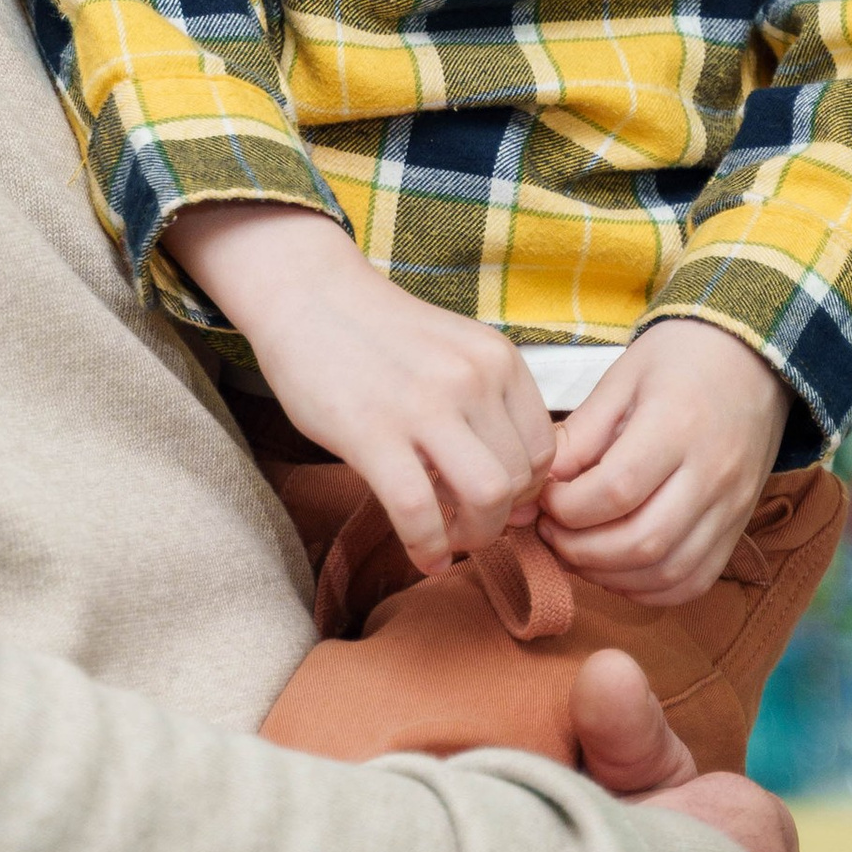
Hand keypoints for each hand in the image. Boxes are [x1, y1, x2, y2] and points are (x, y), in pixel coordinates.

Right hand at [170, 205, 552, 569]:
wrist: (306, 296)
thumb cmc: (378, 336)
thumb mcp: (453, 354)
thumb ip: (487, 410)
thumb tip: (517, 499)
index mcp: (497, 359)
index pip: (545, 451)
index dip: (526, 491)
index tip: (498, 504)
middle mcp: (472, 378)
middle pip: (520, 480)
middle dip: (499, 520)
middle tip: (469, 527)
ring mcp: (423, 405)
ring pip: (486, 498)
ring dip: (473, 537)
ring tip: (449, 540)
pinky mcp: (371, 432)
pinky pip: (417, 511)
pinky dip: (427, 546)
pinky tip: (421, 555)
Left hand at [538, 317, 790, 605]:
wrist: (754, 361)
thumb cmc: (679, 360)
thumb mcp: (621, 379)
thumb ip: (579, 435)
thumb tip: (537, 486)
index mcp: (678, 425)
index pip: (616, 490)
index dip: (566, 506)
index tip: (543, 498)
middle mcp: (712, 474)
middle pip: (642, 541)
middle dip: (580, 549)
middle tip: (550, 531)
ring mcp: (731, 507)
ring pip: (668, 571)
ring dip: (609, 574)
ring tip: (575, 550)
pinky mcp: (738, 528)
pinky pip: (693, 581)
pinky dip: (647, 588)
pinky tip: (615, 568)